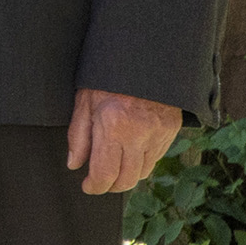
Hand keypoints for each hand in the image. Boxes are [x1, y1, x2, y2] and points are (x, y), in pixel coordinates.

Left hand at [66, 87, 182, 195]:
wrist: (145, 58)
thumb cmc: (109, 78)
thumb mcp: (85, 101)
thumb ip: (78, 136)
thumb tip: (74, 164)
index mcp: (113, 127)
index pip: (105, 174)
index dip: (94, 186)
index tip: (88, 186)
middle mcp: (139, 135)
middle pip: (126, 180)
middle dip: (110, 186)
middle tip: (99, 181)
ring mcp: (158, 134)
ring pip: (143, 172)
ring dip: (127, 175)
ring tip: (114, 167)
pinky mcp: (171, 131)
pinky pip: (156, 159)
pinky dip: (142, 163)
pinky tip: (130, 154)